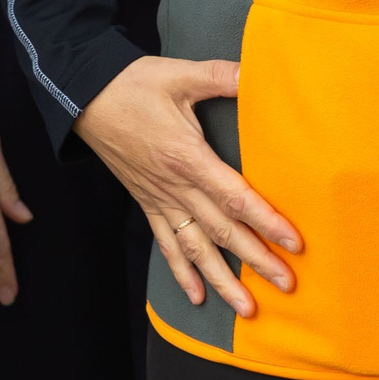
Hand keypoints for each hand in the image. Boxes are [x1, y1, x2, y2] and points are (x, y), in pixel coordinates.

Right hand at [73, 56, 301, 318]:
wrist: (84, 97)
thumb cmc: (133, 84)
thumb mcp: (181, 74)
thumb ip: (223, 76)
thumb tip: (258, 71)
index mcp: (188, 157)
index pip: (235, 197)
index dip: (266, 221)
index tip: (293, 243)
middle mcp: (175, 187)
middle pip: (222, 231)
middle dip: (256, 260)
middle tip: (287, 284)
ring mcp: (159, 199)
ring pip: (195, 248)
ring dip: (222, 280)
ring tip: (247, 308)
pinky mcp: (146, 202)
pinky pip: (166, 243)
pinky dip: (181, 272)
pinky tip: (196, 297)